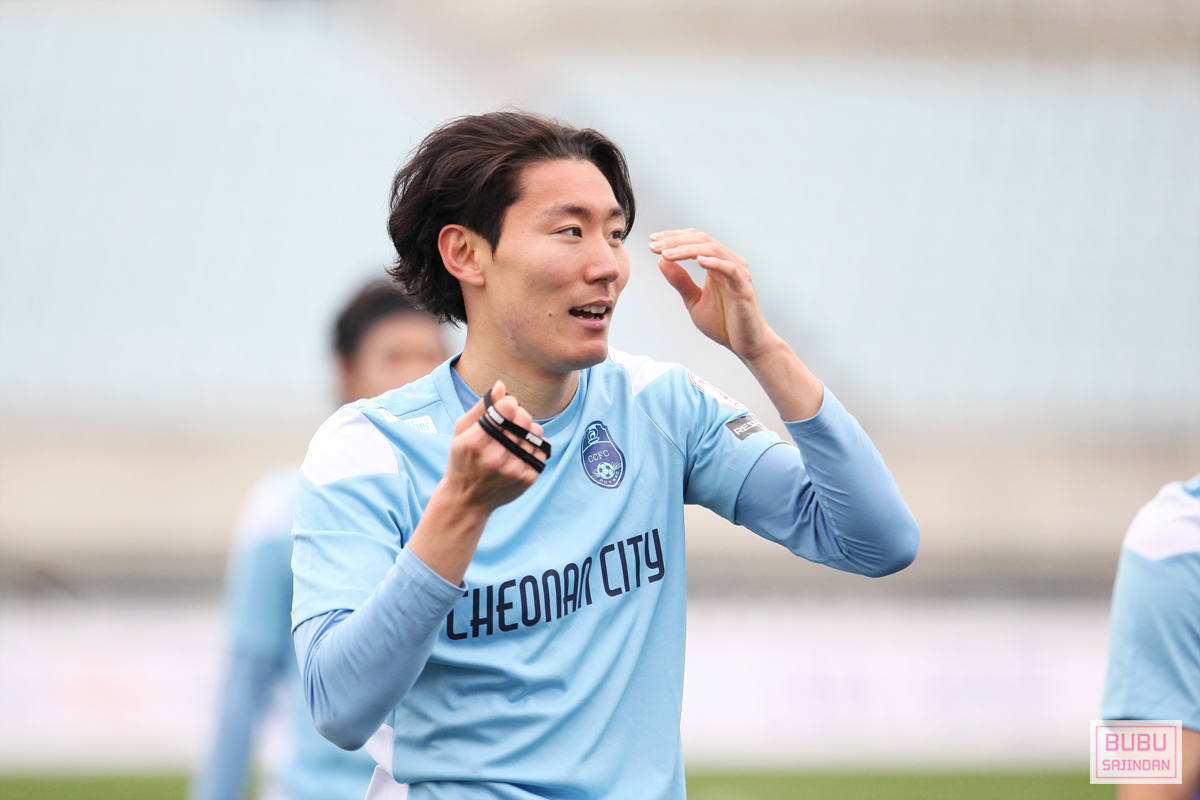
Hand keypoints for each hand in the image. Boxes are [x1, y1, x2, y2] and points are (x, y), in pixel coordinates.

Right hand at [444, 380, 546, 512]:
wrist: (468, 499)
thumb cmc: (463, 459)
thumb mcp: (462, 431)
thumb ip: (482, 407)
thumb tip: (501, 385)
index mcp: (475, 441)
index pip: (508, 408)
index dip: (509, 403)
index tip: (504, 409)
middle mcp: (495, 457)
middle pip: (524, 418)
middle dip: (519, 415)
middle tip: (509, 423)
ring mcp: (513, 470)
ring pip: (536, 432)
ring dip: (528, 430)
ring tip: (514, 438)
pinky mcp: (528, 479)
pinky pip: (542, 449)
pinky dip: (535, 445)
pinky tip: (521, 450)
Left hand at [651, 229, 823, 420]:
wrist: (745, 345)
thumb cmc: (724, 324)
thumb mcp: (694, 301)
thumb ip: (681, 281)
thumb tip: (662, 261)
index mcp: (717, 263)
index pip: (695, 240)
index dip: (674, 237)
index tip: (652, 241)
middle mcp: (729, 262)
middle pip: (701, 239)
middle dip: (675, 240)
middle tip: (654, 246)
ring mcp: (738, 273)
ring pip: (712, 249)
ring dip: (687, 249)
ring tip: (666, 254)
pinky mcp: (743, 286)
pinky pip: (728, 268)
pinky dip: (713, 262)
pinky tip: (697, 261)